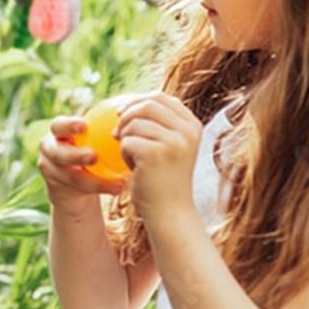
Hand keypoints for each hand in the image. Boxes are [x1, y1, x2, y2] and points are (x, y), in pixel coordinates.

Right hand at [38, 116, 124, 207]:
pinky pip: (78, 190)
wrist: (77, 184)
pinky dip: (99, 188)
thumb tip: (136, 107)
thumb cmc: (95, 150)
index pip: (59, 125)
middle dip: (73, 154)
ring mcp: (50, 170)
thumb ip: (109, 124)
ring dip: (91, 179)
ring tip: (117, 182)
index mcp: (58, 132)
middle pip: (56, 151)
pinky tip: (119, 187)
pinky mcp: (54, 188)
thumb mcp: (98, 136)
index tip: (85, 126)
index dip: (69, 125)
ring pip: (68, 175)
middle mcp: (49, 149)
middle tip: (94, 156)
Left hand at [116, 93, 200, 222]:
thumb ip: (161, 124)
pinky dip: (124, 153)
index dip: (137, 101)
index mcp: (193, 125)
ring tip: (132, 157)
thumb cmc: (164, 179)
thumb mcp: (170, 147)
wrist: (169, 211)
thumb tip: (134, 102)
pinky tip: (133, 167)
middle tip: (116, 133)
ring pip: (134, 123)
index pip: (161, 97)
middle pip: (147, 105)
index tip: (121, 113)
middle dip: (126, 115)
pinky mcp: (156, 154)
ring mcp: (174, 142)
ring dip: (125, 139)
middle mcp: (187, 131)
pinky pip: (127, 141)